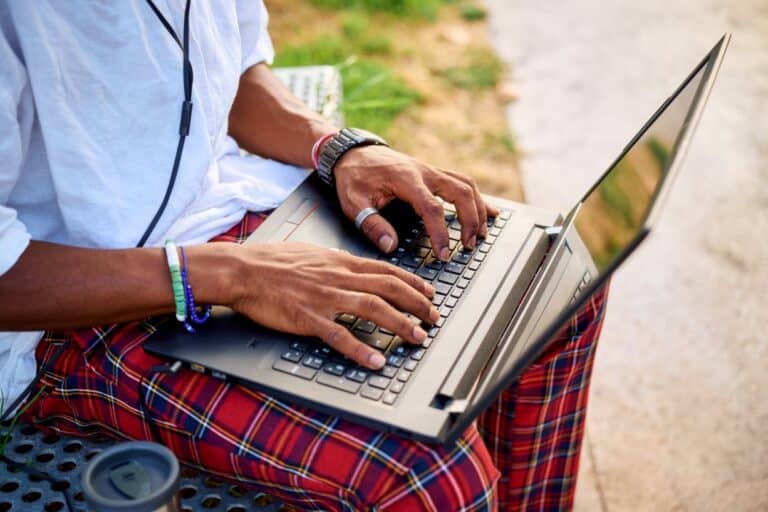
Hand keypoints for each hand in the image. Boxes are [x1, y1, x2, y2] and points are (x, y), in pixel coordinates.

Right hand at [229, 242, 438, 368]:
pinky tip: (376, 361)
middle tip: (434, 317)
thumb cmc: (272, 261)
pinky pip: (340, 335)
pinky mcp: (308, 317)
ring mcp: (325, 297)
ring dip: (400, 323)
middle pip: (388, 288)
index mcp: (340, 262)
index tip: (429, 293)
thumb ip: (335, 261)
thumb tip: (351, 264)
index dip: (413, 283)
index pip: (386, 270)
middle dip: (417, 303)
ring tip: (419, 336)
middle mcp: (338, 277)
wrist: (243, 270)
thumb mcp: (311, 252)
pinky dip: (360, 349)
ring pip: (373, 309)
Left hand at [333, 145, 499, 258]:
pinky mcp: (434, 173)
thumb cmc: (354, 177)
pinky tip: (490, 212)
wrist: (353, 153)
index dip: (441, 232)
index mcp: (406, 179)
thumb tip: (390, 245)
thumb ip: (372, 224)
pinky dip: (478, 198)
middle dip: (470, 220)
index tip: (444, 253)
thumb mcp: (354, 202)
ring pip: (467, 185)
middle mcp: (424, 172)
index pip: (432, 208)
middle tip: (468, 245)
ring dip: (478, 210)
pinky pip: (463, 183)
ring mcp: (432, 170)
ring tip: (479, 234)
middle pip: (461, 192)